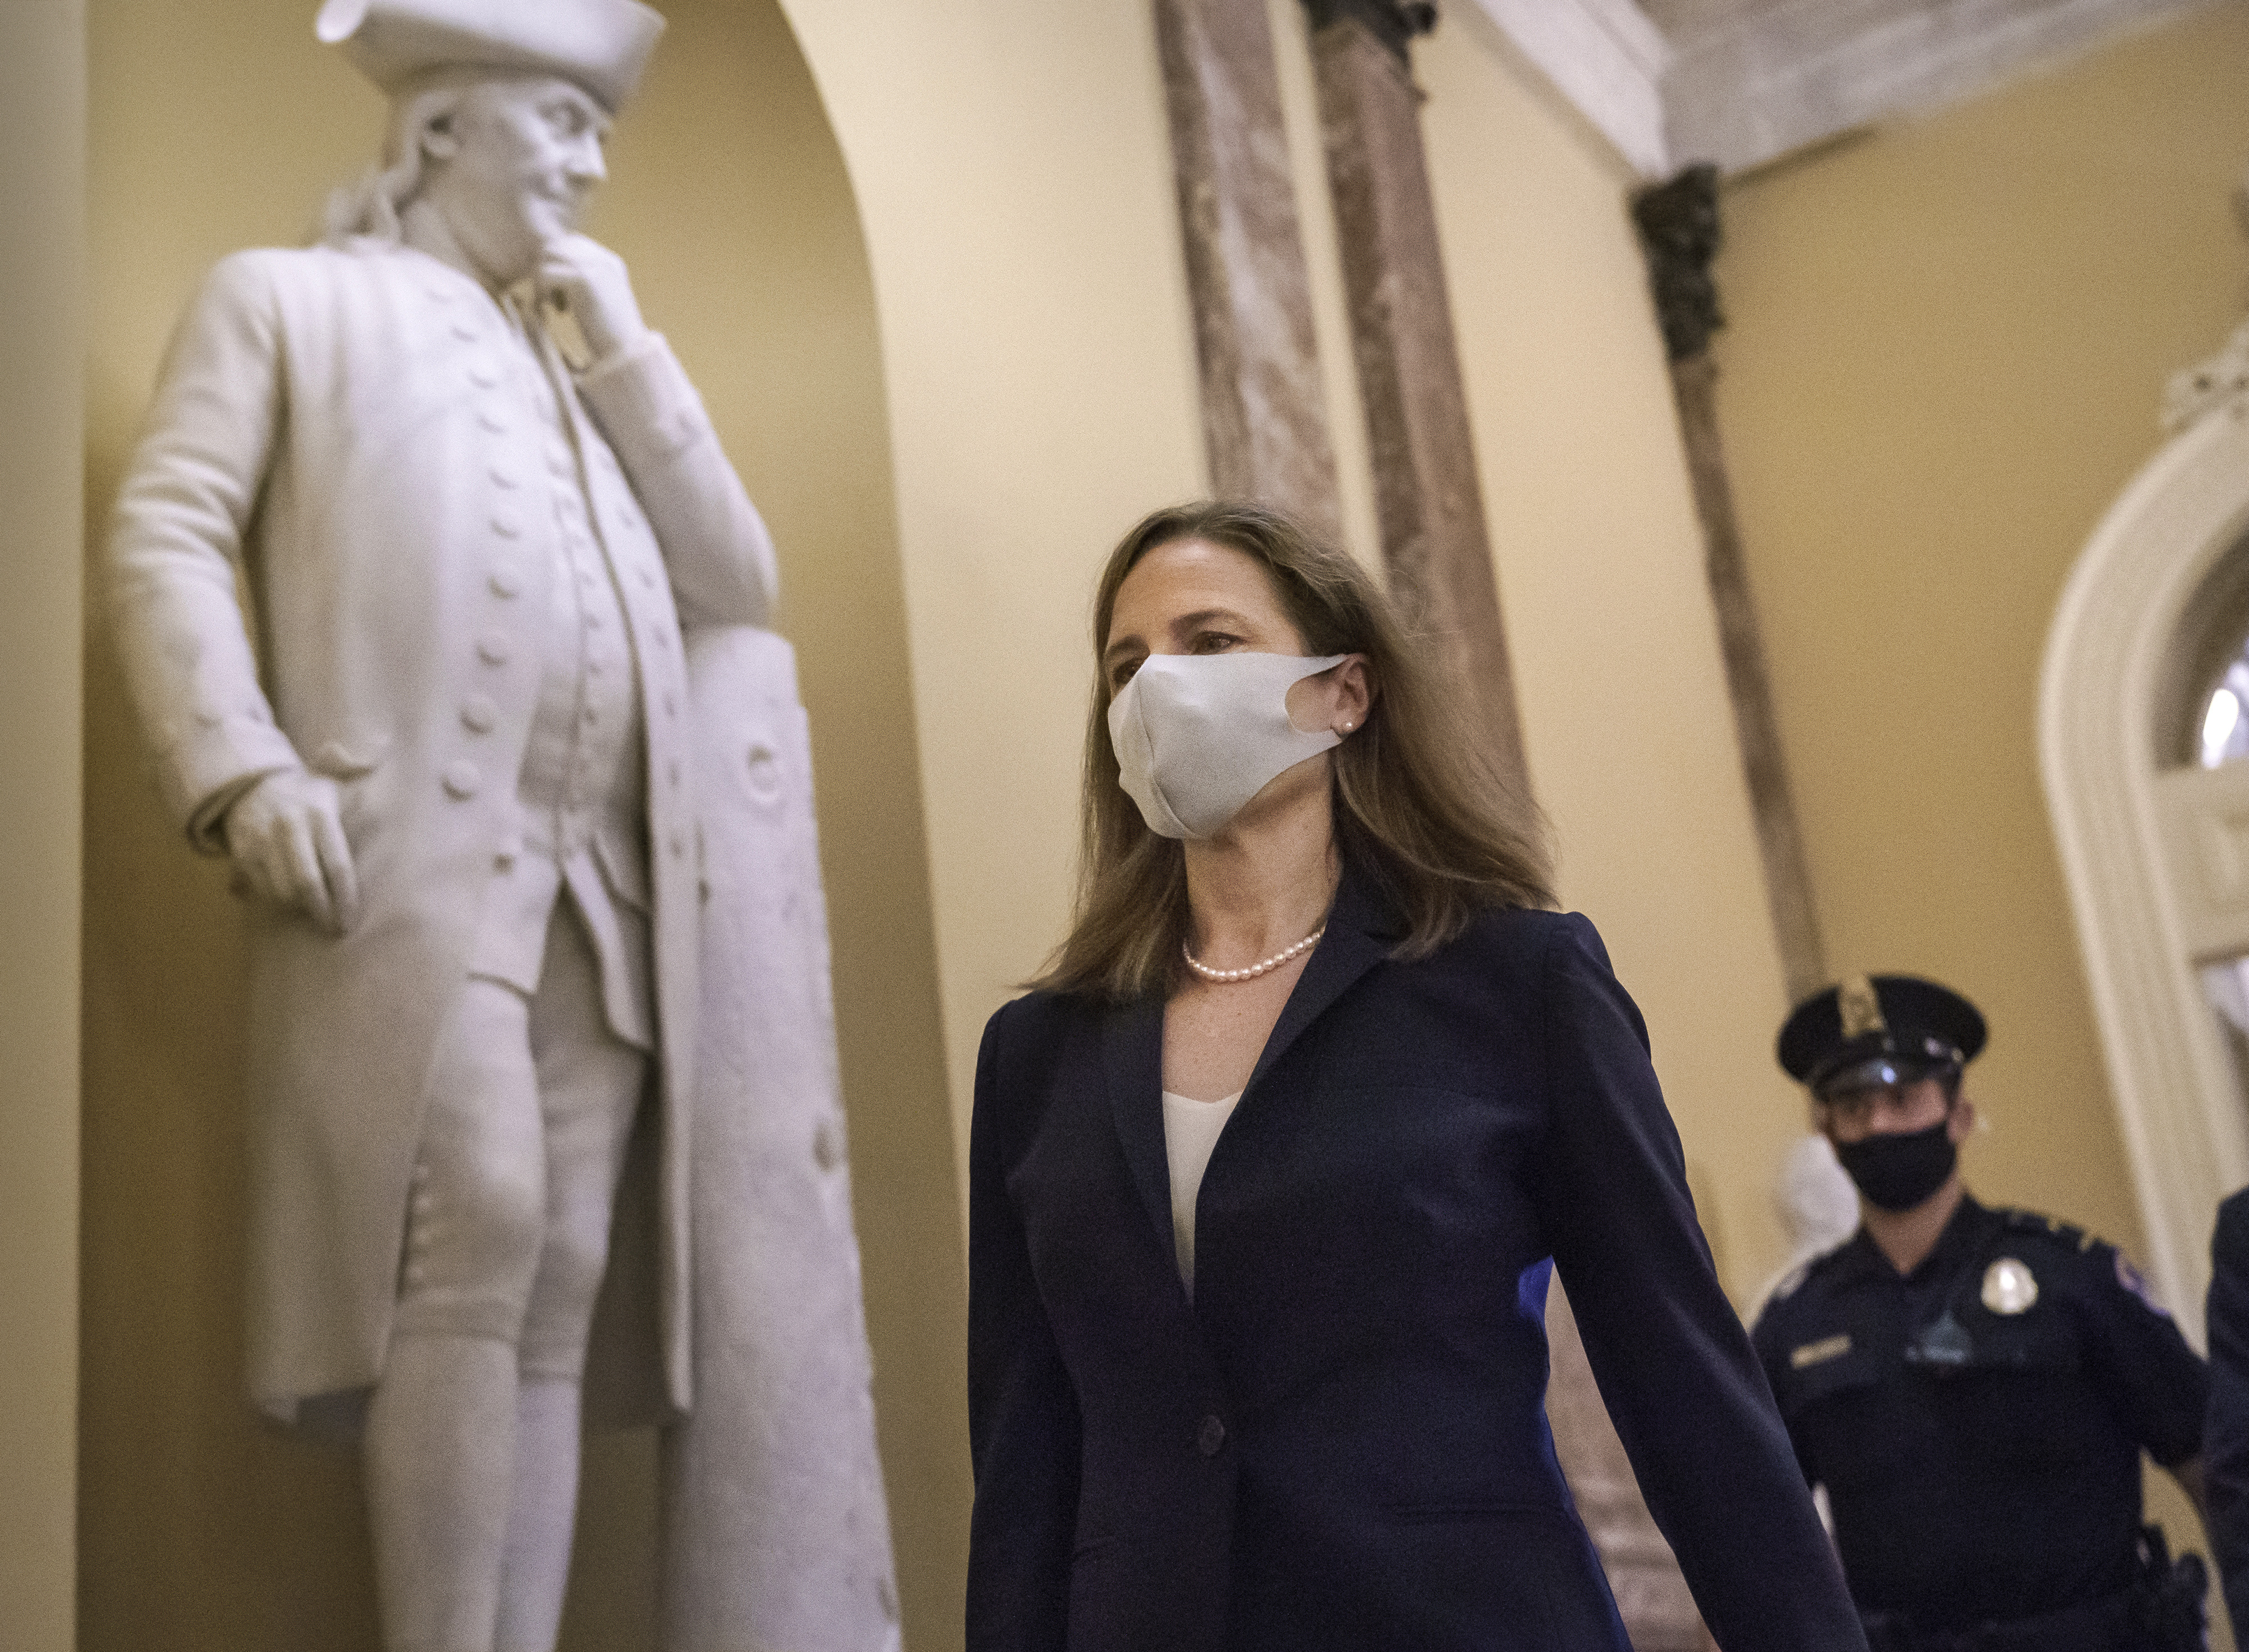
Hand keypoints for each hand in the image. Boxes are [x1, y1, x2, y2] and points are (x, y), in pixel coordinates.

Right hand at [224, 768, 358, 934]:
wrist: (250, 782)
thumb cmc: (306, 795)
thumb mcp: (334, 794)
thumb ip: (359, 815)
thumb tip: (386, 837)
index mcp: (320, 815)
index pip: (338, 866)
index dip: (346, 899)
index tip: (351, 922)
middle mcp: (290, 828)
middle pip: (308, 884)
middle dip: (323, 912)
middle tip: (334, 929)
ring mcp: (263, 841)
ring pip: (283, 890)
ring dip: (301, 908)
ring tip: (315, 912)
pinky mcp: (243, 852)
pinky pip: (263, 889)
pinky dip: (278, 901)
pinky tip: (291, 901)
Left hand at [537, 233, 648, 363]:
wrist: (627, 357)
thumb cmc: (611, 339)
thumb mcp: (600, 304)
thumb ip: (585, 286)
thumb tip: (555, 275)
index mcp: (610, 263)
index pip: (570, 245)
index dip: (556, 267)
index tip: (559, 298)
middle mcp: (604, 259)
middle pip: (555, 247)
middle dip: (544, 272)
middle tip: (549, 302)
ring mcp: (595, 266)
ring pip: (547, 257)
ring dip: (540, 282)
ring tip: (548, 307)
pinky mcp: (583, 279)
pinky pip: (545, 274)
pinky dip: (541, 294)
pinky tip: (552, 314)